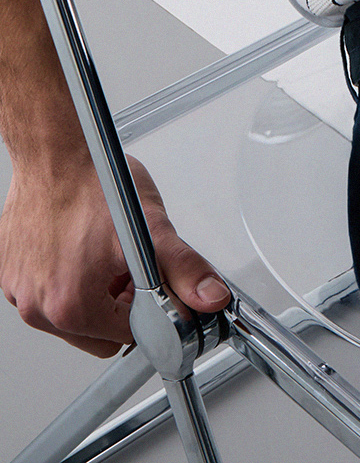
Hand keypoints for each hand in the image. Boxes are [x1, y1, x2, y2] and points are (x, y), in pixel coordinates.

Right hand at [0, 150, 230, 357]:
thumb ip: (183, 269)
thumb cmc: (93, 183)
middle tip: (126, 267)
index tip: (147, 284)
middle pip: (98, 334)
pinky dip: (66, 280)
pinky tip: (78, 248)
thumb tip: (210, 296)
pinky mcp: (9, 276)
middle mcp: (39, 308)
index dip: (146, 309)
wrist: (53, 153)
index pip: (126, 336)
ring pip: (72, 318)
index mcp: (72, 307)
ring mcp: (20, 293)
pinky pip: (46, 295)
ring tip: (102, 253)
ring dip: (94, 294)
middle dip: (119, 306)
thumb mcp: (151, 229)